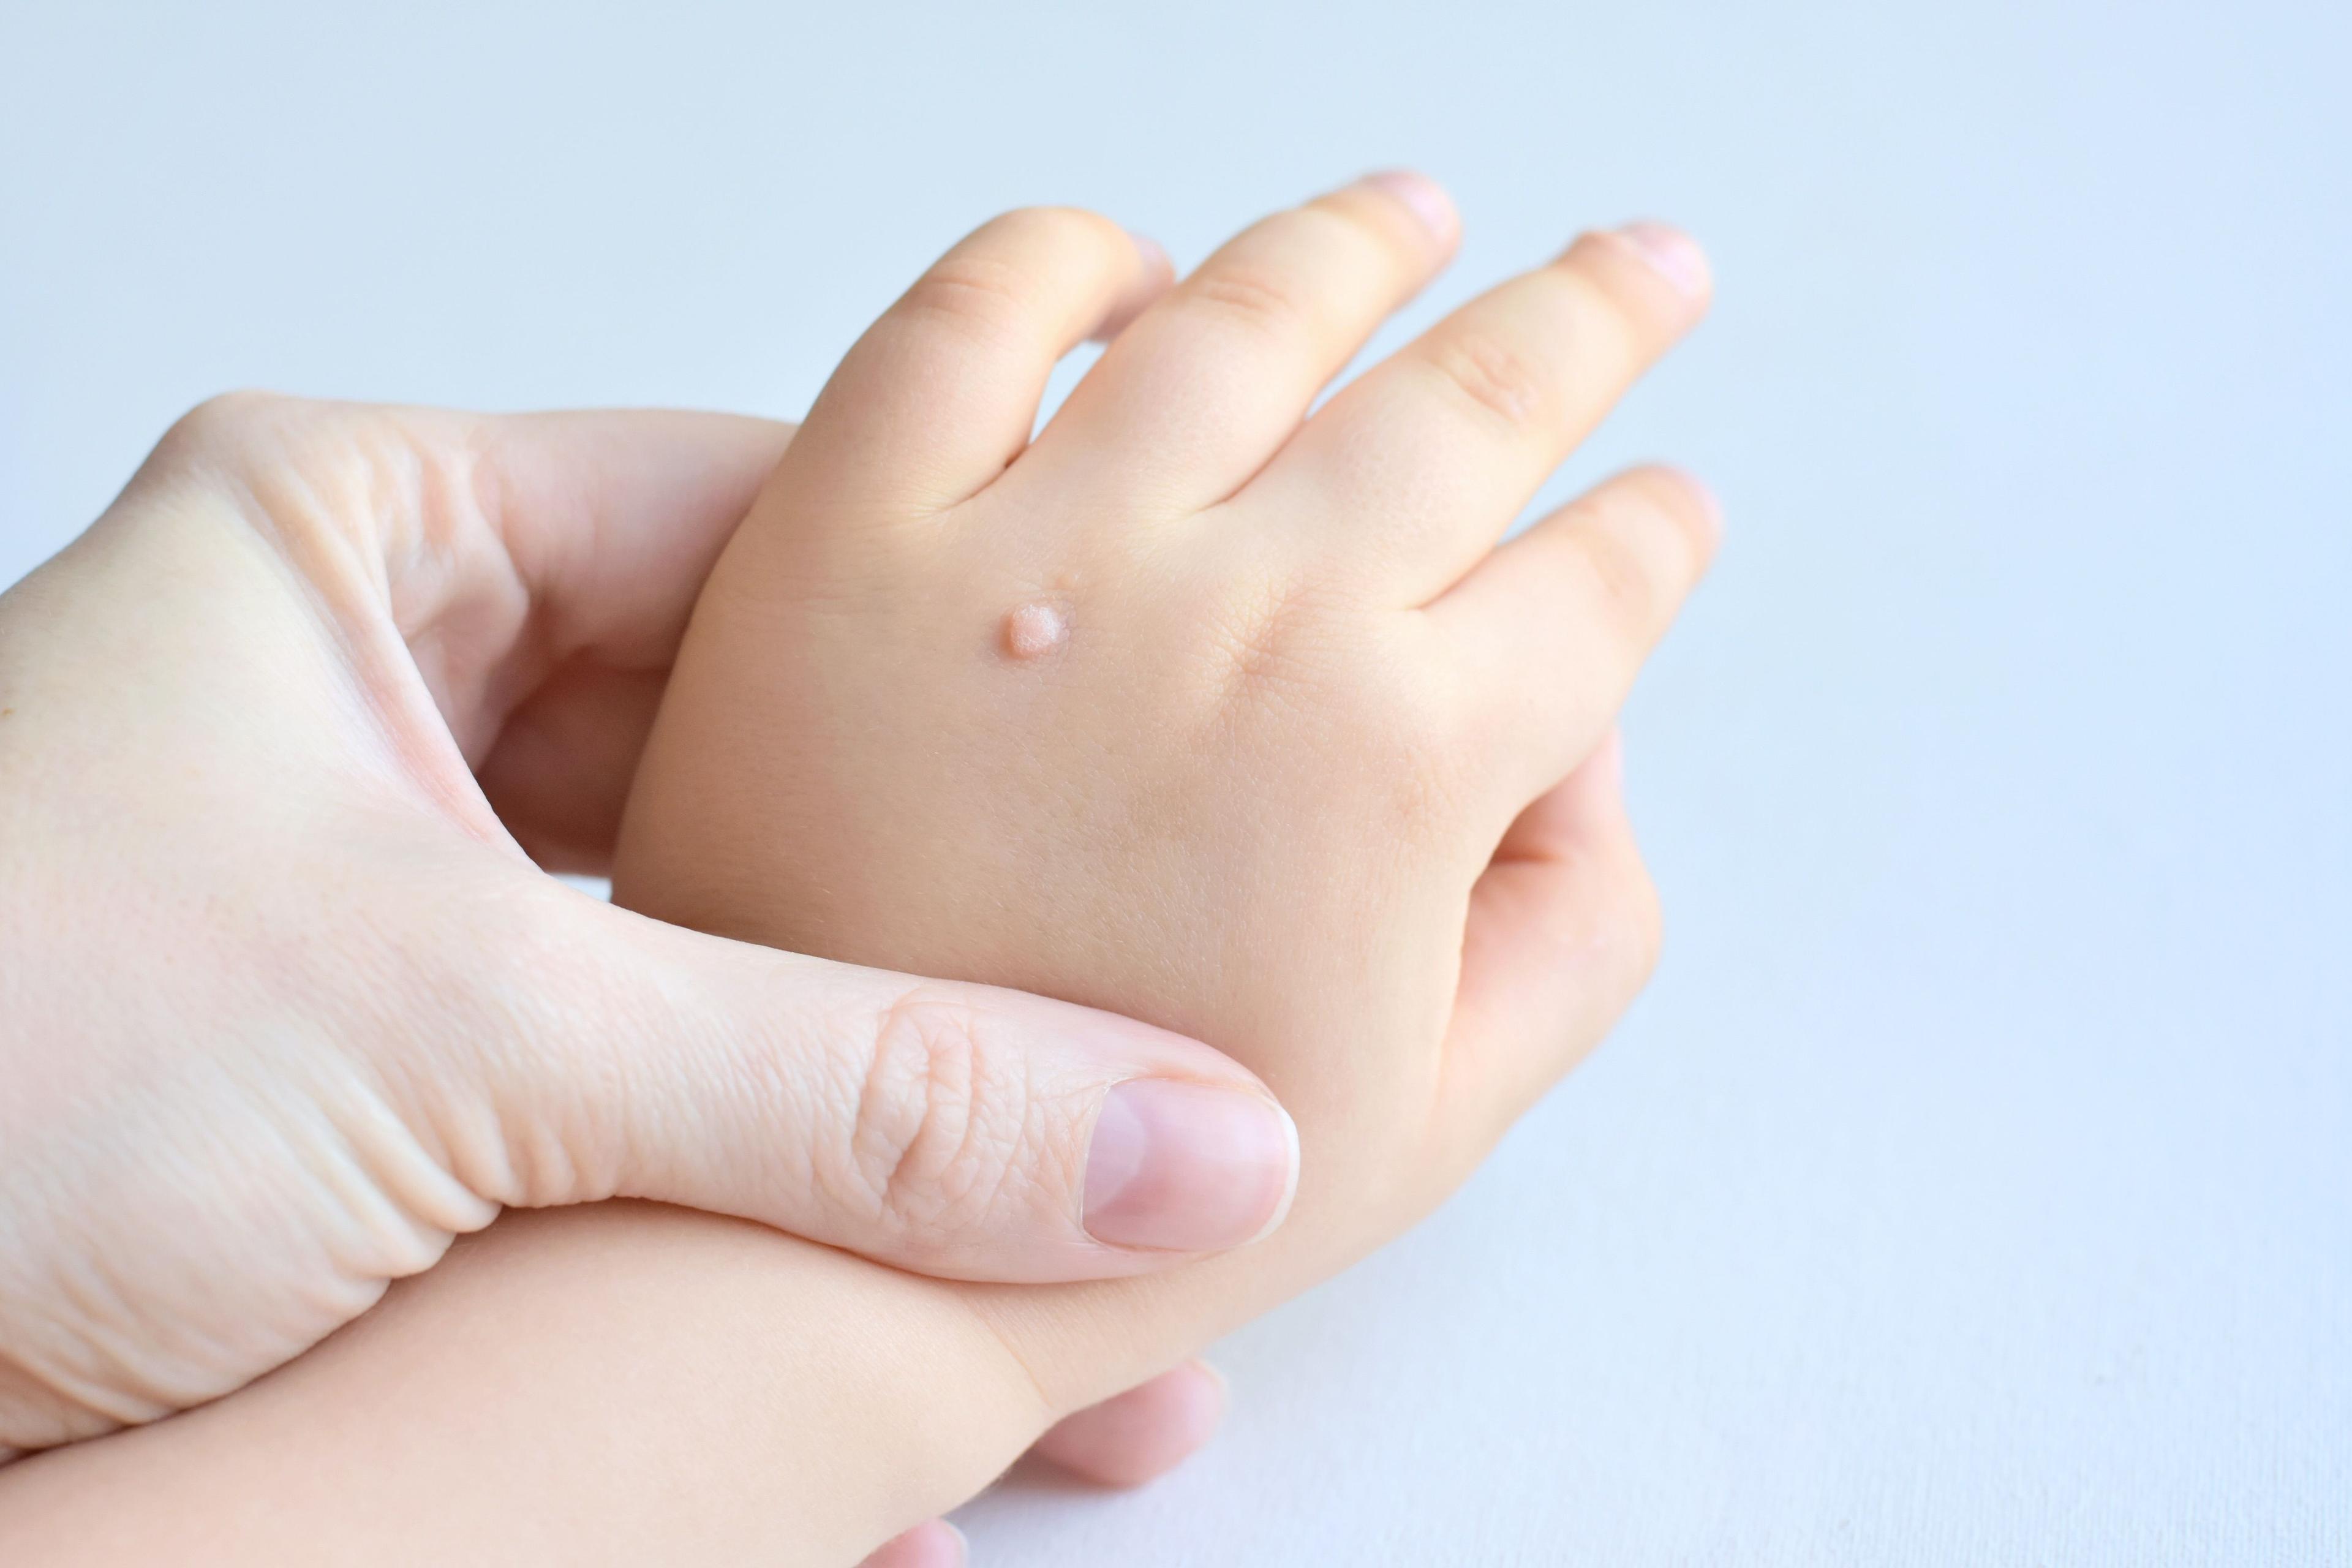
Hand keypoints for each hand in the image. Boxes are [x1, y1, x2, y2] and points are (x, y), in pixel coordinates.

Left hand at [0, 392, 1300, 1456]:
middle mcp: (377, 691)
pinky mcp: (383, 1068)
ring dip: (866, 1045)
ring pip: (710, 927)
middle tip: (1158, 930)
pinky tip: (885, 1251)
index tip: (1175, 692)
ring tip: (1068, 1106)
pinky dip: (752, 1165)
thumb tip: (1171, 1147)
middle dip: (951, 869)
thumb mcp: (457, 1050)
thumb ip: (847, 1095)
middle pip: (757, 735)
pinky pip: (638, 1077)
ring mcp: (381, 883)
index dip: (989, 606)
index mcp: (368, 547)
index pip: (768, 518)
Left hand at [614, 171, 1716, 1545]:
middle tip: (1647, 269)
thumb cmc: (1098, 1227)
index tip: (1665, 504)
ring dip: (1362, 245)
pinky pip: (969, 320)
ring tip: (1419, 215)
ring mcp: (1034, 547)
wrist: (777, 1258)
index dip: (1650, 538)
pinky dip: (1065, 265)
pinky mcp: (839, 527)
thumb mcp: (1424, 1126)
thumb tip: (1579, 747)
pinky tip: (1136, 268)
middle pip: (1469, 399)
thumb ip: (1566, 929)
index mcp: (1394, 757)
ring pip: (1248, 316)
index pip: (1591, 583)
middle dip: (1588, 321)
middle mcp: (1242, 611)